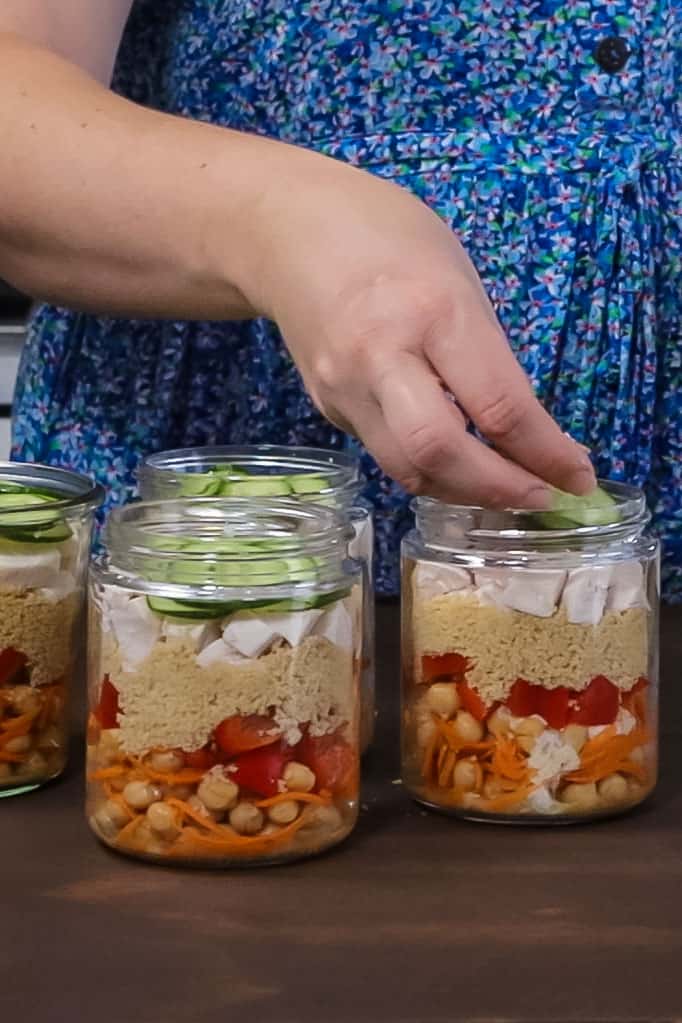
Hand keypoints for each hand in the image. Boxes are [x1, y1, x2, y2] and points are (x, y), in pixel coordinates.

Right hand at [246, 149, 595, 507]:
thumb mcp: (458, 277)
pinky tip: (457, 467)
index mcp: (432, 311)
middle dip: (500, 489)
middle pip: (441, 452)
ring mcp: (345, 388)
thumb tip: (525, 428)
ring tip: (505, 492)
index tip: (578, 477)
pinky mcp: (327, 408)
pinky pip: (386, 453)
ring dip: (464, 492)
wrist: (286, 232)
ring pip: (407, 469)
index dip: (545, 453)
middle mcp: (381, 357)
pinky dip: (430, 469)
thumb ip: (485, 352)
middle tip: (542, 497)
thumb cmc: (388, 237)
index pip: (497, 405)